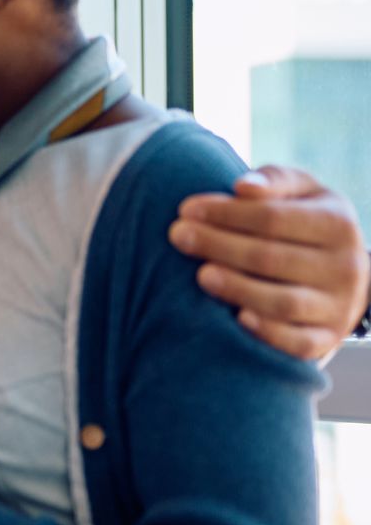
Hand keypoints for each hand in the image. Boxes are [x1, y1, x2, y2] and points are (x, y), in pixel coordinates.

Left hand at [171, 165, 369, 359]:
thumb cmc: (303, 222)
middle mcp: (345, 267)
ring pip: (283, 302)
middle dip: (218, 245)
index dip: (225, 213)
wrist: (341, 271)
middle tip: (177, 236)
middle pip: (271, 258)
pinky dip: (268, 332)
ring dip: (237, 288)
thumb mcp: (300, 193)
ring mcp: (338, 307)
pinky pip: (298, 343)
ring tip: (200, 275)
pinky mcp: (327, 339)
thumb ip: (274, 181)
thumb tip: (244, 187)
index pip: (273, 218)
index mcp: (338, 223)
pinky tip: (237, 318)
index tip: (186, 210)